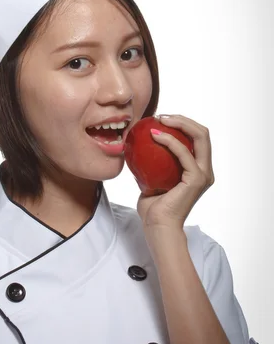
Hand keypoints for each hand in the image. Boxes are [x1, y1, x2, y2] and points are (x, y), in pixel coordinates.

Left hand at [136, 114, 214, 235]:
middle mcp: (205, 171)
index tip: (161, 119)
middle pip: (203, 134)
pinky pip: (184, 153)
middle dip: (183, 119)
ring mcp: (203, 174)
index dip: (183, 123)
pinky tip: (155, 135)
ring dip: (180, 123)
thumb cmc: (152, 207)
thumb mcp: (151, 179)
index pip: (197, 138)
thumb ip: (152, 164)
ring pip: (200, 137)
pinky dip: (170, 141)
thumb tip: (138, 146)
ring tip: (160, 119)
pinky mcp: (196, 179)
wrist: (157, 226)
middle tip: (161, 116)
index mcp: (198, 170)